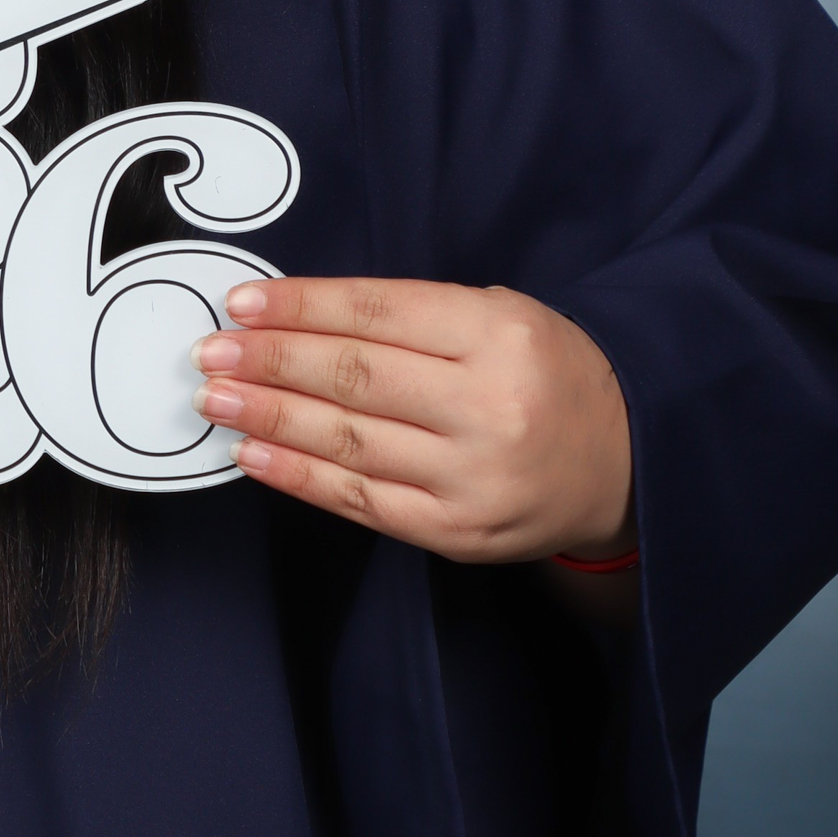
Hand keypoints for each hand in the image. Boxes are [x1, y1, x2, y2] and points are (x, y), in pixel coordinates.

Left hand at [192, 277, 632, 565]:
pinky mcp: (458, 533)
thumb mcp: (500, 317)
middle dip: (271, 362)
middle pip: (355, 378)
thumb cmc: (545, 375)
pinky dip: (299, 478)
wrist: (628, 464)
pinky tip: (253, 456)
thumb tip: (294, 320)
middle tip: (209, 352)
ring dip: (270, 419)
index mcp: (501, 335)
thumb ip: (410, 318)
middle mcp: (489, 406)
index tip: (241, 303)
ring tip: (215, 398)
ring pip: (350, 442)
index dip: (302, 307)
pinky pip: (362, 502)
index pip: (379, 315)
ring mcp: (472, 477)